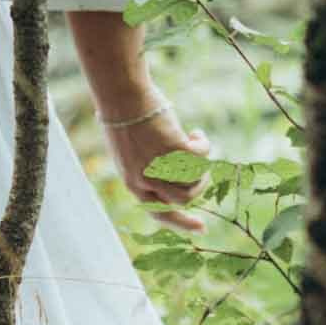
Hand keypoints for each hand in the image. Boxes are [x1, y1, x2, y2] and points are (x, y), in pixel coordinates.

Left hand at [100, 103, 209, 233]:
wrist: (122, 95)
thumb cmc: (124, 117)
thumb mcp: (131, 151)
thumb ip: (147, 168)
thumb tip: (174, 175)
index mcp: (133, 183)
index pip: (159, 213)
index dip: (181, 223)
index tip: (202, 228)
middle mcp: (145, 180)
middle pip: (183, 199)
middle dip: (199, 187)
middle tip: (203, 172)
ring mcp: (159, 166)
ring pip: (194, 181)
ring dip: (202, 167)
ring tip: (197, 146)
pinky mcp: (174, 150)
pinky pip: (201, 157)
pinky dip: (203, 145)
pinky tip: (196, 133)